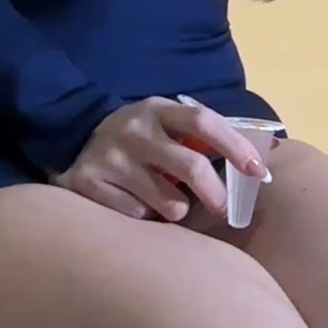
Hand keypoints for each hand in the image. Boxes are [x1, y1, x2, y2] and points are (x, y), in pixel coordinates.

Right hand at [52, 97, 269, 222]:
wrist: (71, 135)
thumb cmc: (138, 135)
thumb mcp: (163, 122)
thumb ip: (197, 137)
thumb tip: (250, 165)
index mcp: (159, 110)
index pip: (203, 122)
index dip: (234, 146)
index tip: (256, 171)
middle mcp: (135, 130)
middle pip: (189, 166)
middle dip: (215, 193)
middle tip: (222, 209)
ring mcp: (110, 157)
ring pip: (165, 201)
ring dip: (176, 209)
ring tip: (167, 203)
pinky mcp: (88, 184)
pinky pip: (135, 216)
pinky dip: (144, 217)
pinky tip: (135, 205)